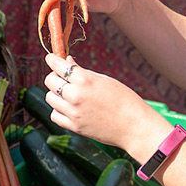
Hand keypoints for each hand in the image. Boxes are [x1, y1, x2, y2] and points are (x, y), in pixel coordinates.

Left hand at [42, 54, 171, 160]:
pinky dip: (58, 110)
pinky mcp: (74, 127)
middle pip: (50, 81)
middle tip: (63, 77)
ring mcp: (74, 113)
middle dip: (54, 76)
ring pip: (49, 98)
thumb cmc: (125, 100)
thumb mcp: (105, 80)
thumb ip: (83, 72)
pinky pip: (55, 115)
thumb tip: (68, 61)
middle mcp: (76, 96)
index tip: (51, 58)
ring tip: (68, 93)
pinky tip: (68, 108)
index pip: (59, 66)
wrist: (135, 127)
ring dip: (55, 93)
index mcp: (85, 80)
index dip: (52, 60)